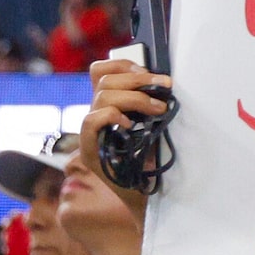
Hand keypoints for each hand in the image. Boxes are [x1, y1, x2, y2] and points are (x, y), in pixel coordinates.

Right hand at [81, 55, 169, 190]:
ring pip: (102, 97)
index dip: (123, 65)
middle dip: (139, 79)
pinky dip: (112, 116)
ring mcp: (90, 130)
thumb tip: (164, 82)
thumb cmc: (148, 155)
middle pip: (105, 80)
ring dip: (135, 98)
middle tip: (166, 87)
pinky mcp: (89, 148)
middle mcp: (95, 113)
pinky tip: (130, 125)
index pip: (100, 71)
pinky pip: (91, 120)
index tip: (150, 73)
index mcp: (107, 103)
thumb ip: (148, 101)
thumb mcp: (151, 121)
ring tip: (157, 109)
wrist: (141, 190)